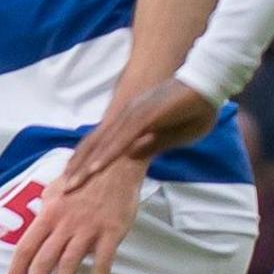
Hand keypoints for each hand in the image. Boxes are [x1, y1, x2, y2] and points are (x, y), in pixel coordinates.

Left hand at [7, 157, 142, 273]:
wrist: (118, 162)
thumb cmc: (86, 176)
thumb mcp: (58, 187)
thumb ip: (46, 208)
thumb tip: (35, 222)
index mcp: (48, 213)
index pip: (26, 247)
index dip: (16, 271)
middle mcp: (64, 223)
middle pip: (43, 261)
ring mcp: (88, 229)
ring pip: (68, 265)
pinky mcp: (111, 232)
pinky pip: (103, 263)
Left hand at [61, 77, 220, 199]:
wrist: (211, 86)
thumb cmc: (195, 109)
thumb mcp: (172, 135)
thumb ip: (152, 145)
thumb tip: (133, 157)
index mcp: (132, 119)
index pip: (102, 142)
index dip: (85, 159)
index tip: (72, 177)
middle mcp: (127, 115)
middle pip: (95, 143)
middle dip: (78, 166)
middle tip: (62, 188)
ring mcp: (134, 114)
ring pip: (103, 144)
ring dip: (86, 165)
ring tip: (71, 184)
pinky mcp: (145, 116)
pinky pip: (121, 140)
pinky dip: (106, 155)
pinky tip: (94, 169)